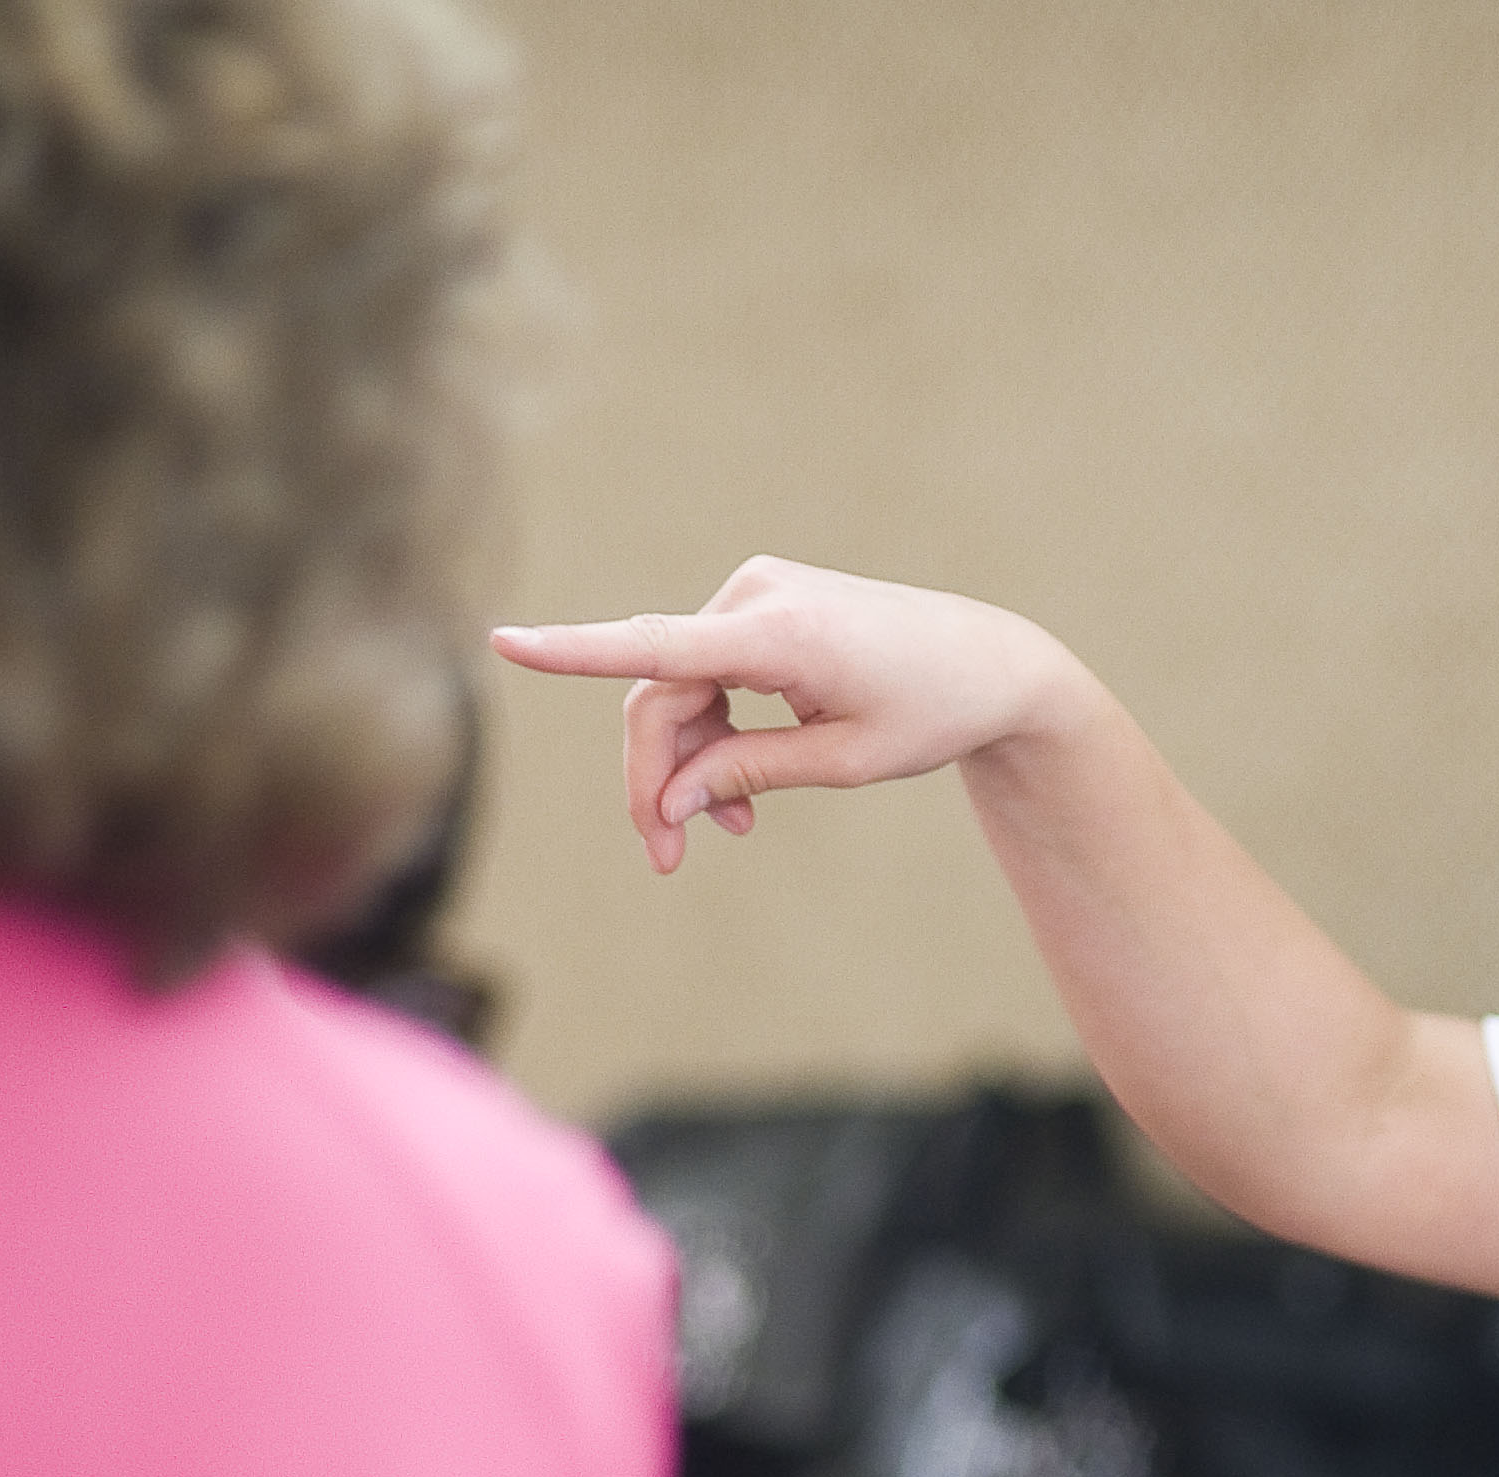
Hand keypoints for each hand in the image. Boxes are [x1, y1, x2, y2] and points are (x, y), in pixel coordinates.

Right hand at [489, 557, 1088, 873]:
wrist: (994, 663)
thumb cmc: (930, 711)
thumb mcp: (842, 763)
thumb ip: (748, 775)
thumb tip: (669, 798)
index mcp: (779, 633)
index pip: (654, 646)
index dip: (572, 652)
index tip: (505, 642)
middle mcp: (756, 597)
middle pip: (660, 697)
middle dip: (655, 782)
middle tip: (667, 860)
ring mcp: (755, 594)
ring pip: (676, 690)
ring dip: (686, 766)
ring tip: (722, 836)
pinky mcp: (761, 607)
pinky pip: (705, 674)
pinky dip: (710, 735)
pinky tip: (732, 795)